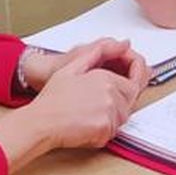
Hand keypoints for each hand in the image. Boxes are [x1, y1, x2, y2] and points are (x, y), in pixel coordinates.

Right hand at [16, 41, 142, 149]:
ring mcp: (109, 114)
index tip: (127, 88)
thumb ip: (98, 53)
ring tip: (90, 113)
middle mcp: (110, 96)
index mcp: (105, 79)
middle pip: (130, 100)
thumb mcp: (71, 67)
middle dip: (121, 101)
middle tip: (101, 104)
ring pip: (122, 117)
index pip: (134, 83)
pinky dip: (104, 129)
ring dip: (112, 116)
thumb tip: (122, 44)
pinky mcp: (104, 130)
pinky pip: (113, 131)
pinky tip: (87, 125)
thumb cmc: (52, 98)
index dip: (132, 85)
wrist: (41, 122)